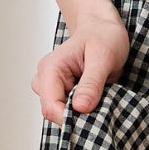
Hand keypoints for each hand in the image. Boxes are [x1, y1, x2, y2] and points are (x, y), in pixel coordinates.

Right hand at [31, 8, 131, 126]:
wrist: (103, 29)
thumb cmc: (103, 37)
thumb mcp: (103, 57)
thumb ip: (91, 84)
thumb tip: (80, 108)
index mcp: (51, 69)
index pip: (51, 107)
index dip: (70, 120)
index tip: (93, 120)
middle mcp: (45, 79)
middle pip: (54, 114)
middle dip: (78, 117)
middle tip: (101, 107)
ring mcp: (52, 87)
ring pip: (61, 115)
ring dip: (81, 115)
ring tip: (99, 99)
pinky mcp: (61, 93)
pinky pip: (68, 112)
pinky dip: (83, 112)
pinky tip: (95, 100)